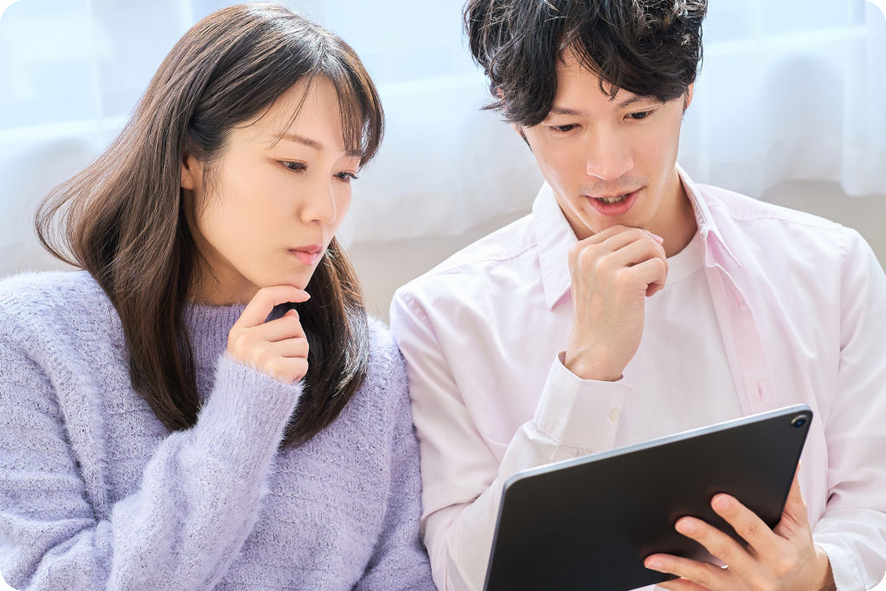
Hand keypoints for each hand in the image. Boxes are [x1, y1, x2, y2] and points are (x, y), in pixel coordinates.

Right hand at [227, 285, 310, 383]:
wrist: (240, 416)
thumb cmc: (250, 382)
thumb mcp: (250, 352)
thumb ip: (268, 331)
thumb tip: (293, 314)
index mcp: (238, 333)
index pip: (264, 297)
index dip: (287, 291)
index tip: (305, 295)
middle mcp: (246, 341)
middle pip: (293, 324)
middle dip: (296, 341)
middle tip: (280, 362)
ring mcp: (260, 355)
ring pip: (301, 343)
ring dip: (298, 359)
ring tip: (280, 373)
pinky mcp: (276, 370)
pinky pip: (303, 363)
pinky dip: (299, 373)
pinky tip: (284, 382)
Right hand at [564, 225, 667, 380]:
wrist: (595, 351)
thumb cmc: (601, 315)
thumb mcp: (594, 276)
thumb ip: (612, 253)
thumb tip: (653, 236)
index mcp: (578, 251)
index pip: (620, 230)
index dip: (638, 248)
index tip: (636, 271)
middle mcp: (588, 255)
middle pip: (638, 235)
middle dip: (650, 256)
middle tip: (646, 280)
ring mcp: (605, 267)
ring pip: (651, 246)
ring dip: (658, 265)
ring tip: (648, 285)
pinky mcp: (625, 281)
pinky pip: (659, 264)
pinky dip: (661, 279)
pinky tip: (648, 295)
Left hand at [644, 469, 835, 590]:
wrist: (803, 584)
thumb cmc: (792, 545)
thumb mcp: (797, 523)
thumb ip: (790, 495)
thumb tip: (791, 462)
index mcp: (778, 553)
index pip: (754, 531)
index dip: (736, 515)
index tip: (717, 497)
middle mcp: (760, 575)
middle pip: (727, 552)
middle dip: (704, 536)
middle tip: (680, 521)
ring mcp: (742, 590)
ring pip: (706, 578)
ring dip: (678, 567)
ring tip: (653, 558)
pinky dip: (676, 585)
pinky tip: (656, 577)